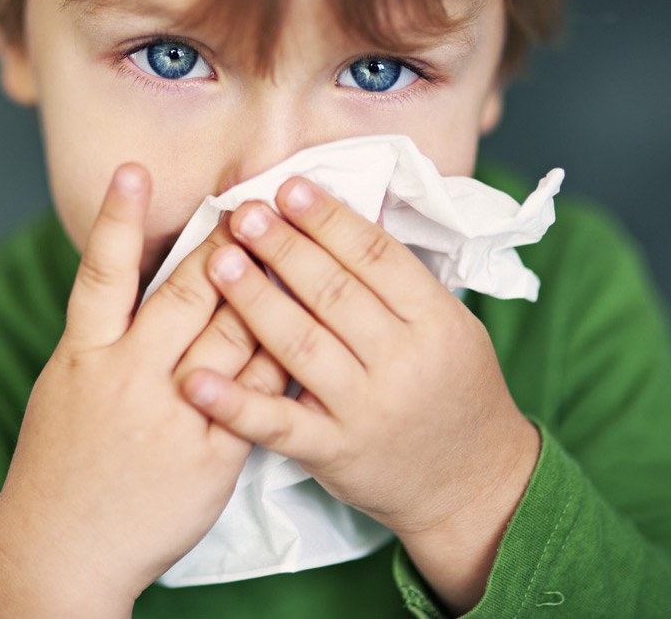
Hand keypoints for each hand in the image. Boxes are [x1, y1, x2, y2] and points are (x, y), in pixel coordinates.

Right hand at [0, 165, 284, 618]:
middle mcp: (128, 377)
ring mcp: (174, 415)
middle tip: (254, 201)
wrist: (64, 548)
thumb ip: (103, 333)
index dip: (117, 219)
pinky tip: (311, 326)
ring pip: (232, 336)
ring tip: (291, 244)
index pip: (101, 274)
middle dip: (224, 245)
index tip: (135, 170)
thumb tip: (136, 278)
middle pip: (185, 295)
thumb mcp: (65, 385)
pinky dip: (283, 358)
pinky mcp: (212, 454)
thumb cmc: (61, 461)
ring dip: (266, 288)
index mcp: (84, 356)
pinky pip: (259, 395)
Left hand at [180, 177, 539, 612]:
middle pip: (335, 293)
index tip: (289, 187)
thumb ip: (402, 283)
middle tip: (244, 212)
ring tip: (219, 260)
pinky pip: (279, 424)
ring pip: (302, 346)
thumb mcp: (452, 326)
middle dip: (284, 248)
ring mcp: (366, 410)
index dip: (330, 219)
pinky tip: (195, 377)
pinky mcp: (333, 452)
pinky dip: (234, 402)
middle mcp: (403, 362)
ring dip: (255, 300)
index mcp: (437, 322)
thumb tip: (345, 217)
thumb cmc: (456, 391)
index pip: (378, 257)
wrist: (475, 483)